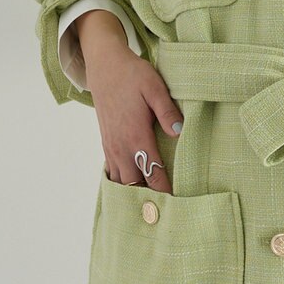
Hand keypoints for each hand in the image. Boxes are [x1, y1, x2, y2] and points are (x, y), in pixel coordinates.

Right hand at [78, 12, 183, 193]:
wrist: (104, 66)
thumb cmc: (133, 75)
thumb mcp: (155, 87)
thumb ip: (167, 112)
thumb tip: (179, 133)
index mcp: (136, 136)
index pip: (153, 174)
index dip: (165, 193)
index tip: (177, 208)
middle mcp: (121, 147)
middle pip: (135, 185)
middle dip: (149, 201)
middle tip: (166, 217)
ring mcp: (111, 147)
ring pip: (121, 182)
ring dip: (134, 195)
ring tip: (149, 210)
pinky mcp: (107, 144)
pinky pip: (113, 172)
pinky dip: (122, 185)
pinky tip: (132, 192)